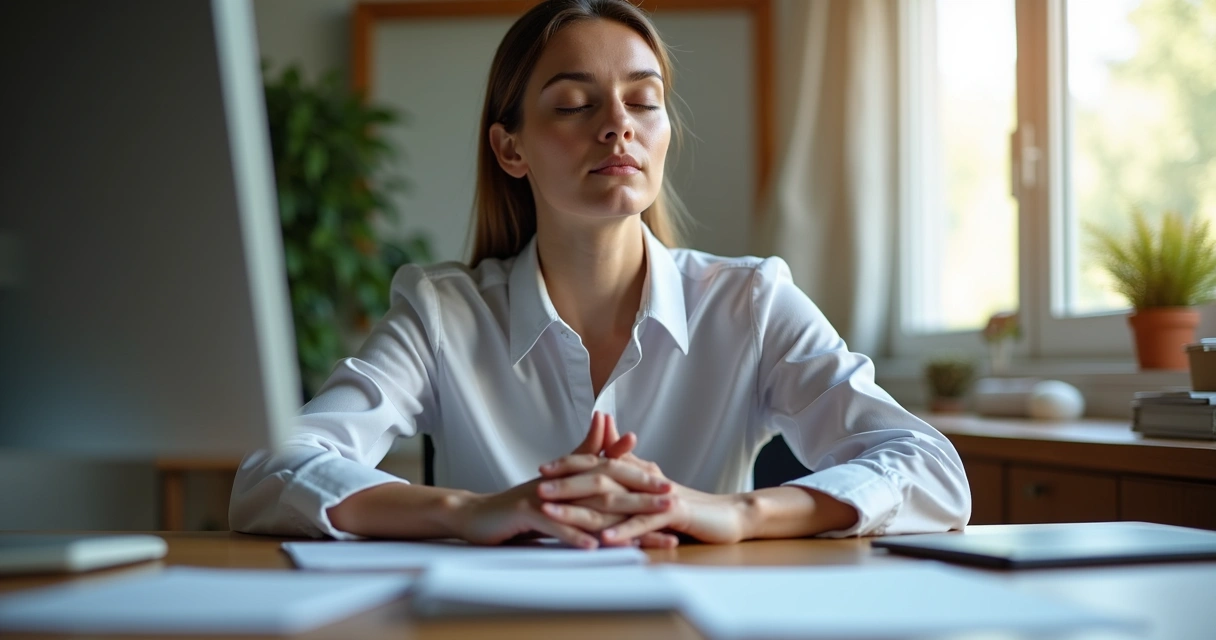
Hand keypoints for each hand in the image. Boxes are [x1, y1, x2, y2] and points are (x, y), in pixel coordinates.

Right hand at [452, 412, 670, 547]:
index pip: (612, 473)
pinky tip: (595, 546)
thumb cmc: (521, 502)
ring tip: (645, 534)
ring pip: (585, 508)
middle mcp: (561, 483)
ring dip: (617, 522)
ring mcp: (544, 498)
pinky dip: (574, 536)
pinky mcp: (525, 514)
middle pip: (607, 488)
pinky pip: (554, 526)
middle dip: (642, 497)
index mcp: (571, 476)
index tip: (671, 485)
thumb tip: (607, 420)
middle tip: (671, 500)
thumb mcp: (557, 478)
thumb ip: (585, 451)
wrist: (477, 516)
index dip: (641, 479)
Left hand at [540, 415, 749, 545]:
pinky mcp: (674, 514)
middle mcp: (644, 479)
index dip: (569, 464)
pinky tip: (601, 539)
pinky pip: (643, 523)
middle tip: (539, 486)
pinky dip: (622, 531)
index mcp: (637, 472)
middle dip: (566, 482)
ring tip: (556, 512)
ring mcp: (658, 496)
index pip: (597, 462)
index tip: (541, 468)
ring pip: (615, 500)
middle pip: (599, 477)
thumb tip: (606, 452)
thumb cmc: (688, 504)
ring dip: (582, 507)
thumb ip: (629, 468)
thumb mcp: (653, 485)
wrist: (728, 514)